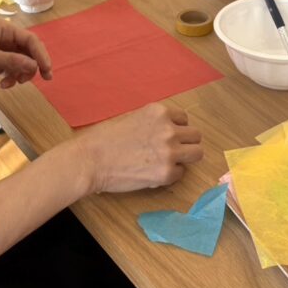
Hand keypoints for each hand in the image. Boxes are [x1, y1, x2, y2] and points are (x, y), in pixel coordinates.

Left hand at [0, 20, 51, 86]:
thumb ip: (11, 61)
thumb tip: (34, 66)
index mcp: (3, 29)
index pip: (31, 40)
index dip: (41, 55)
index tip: (47, 71)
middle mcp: (3, 37)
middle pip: (28, 51)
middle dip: (32, 66)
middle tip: (36, 80)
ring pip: (20, 62)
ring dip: (20, 74)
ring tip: (10, 83)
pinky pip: (10, 68)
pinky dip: (10, 76)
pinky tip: (3, 83)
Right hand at [75, 103, 202, 192]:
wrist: (89, 160)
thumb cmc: (102, 138)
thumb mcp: (131, 118)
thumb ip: (151, 122)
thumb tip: (163, 131)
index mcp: (159, 112)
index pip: (184, 119)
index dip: (176, 129)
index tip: (167, 137)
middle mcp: (168, 129)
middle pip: (196, 136)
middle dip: (185, 143)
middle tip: (171, 151)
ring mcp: (169, 151)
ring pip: (197, 153)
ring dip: (185, 158)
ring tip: (169, 163)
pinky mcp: (166, 173)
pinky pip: (180, 174)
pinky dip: (170, 175)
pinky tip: (154, 174)